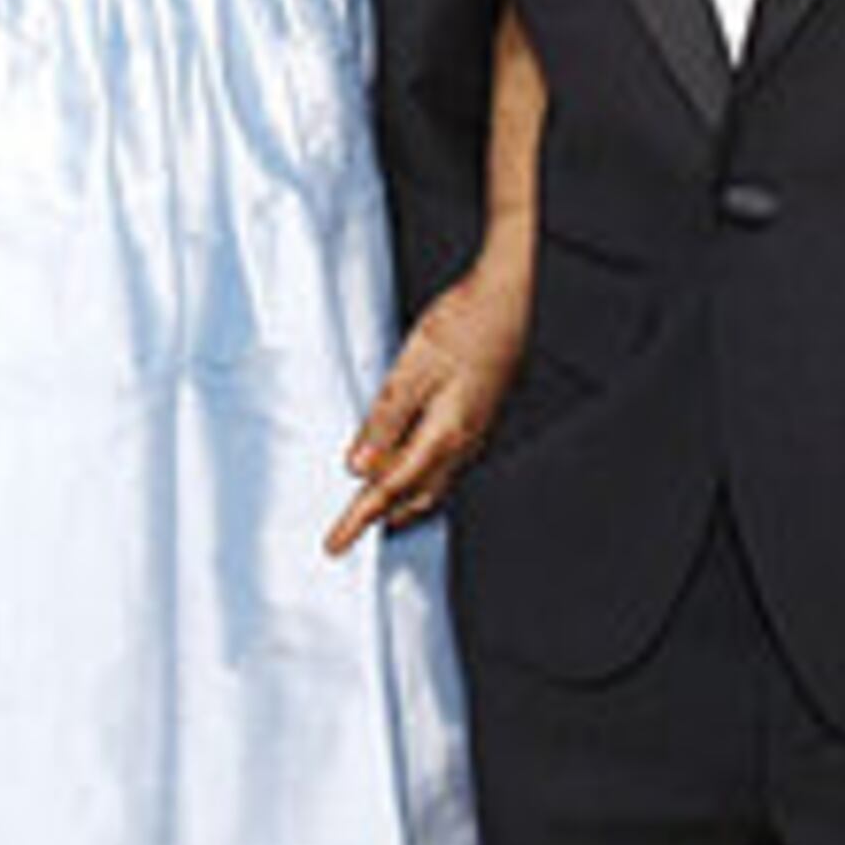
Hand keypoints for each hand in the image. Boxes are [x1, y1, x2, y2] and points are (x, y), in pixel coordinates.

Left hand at [327, 262, 527, 556]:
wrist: (507, 302)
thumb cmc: (464, 325)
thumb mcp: (412, 368)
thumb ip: (385, 420)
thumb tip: (359, 465)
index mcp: (443, 436)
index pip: (390, 489)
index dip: (359, 518)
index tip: (337, 542)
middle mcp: (462, 444)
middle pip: (415, 497)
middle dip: (381, 516)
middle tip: (350, 528)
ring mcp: (474, 434)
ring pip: (432, 484)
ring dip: (401, 498)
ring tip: (374, 505)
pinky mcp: (478, 419)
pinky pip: (446, 465)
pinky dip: (420, 476)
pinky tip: (409, 465)